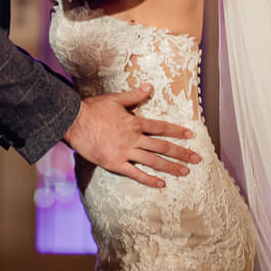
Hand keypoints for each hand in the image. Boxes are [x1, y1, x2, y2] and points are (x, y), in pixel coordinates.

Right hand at [64, 84, 199, 188]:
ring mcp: (125, 152)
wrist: (75, 122)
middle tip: (196, 159)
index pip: (161, 127)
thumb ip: (134, 95)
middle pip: (162, 146)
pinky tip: (161, 184)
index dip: (177, 131)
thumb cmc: (93, 109)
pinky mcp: (115, 163)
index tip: (190, 135)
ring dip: (170, 167)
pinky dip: (149, 179)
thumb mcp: (115, 99)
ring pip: (153, 161)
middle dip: (181, 153)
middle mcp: (134, 138)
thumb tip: (150, 86)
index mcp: (135, 122)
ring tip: (185, 172)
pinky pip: (136, 173)